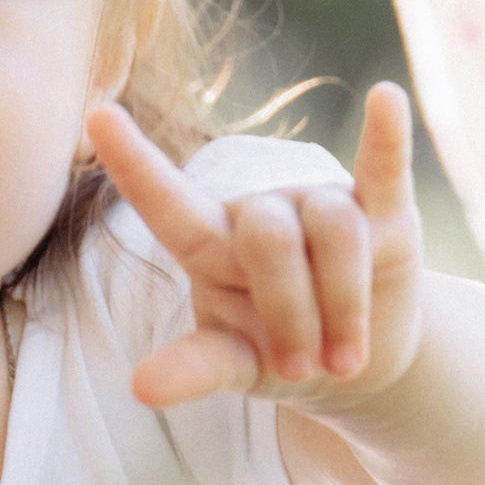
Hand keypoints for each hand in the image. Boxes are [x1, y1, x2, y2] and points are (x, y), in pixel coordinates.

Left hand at [88, 87, 425, 412]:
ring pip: (336, 230)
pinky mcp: (385, 211)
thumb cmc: (278, 356)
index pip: (165, 201)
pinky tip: (385, 97)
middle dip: (289, 313)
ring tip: (343, 362)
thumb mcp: (235, 365)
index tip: (96, 115)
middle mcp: (263, 210)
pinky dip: (387, 135)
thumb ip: (195, 368)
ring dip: (343, 308)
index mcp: (210, 243)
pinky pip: (384, 165)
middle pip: (270, 236)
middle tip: (299, 370)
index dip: (134, 163)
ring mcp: (322, 204)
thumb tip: (141, 387)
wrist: (357, 365)